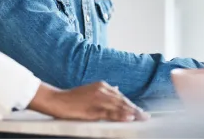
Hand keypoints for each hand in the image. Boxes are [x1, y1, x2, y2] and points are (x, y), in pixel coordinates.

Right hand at [28, 81, 149, 121]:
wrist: (58, 100)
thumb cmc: (73, 97)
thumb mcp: (90, 90)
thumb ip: (104, 91)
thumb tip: (117, 89)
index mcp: (101, 85)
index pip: (120, 96)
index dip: (131, 104)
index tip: (141, 111)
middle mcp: (101, 90)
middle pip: (122, 101)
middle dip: (134, 109)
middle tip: (145, 116)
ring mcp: (97, 99)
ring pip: (118, 106)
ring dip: (131, 112)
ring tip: (141, 118)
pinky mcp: (93, 109)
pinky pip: (110, 113)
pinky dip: (120, 115)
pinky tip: (128, 118)